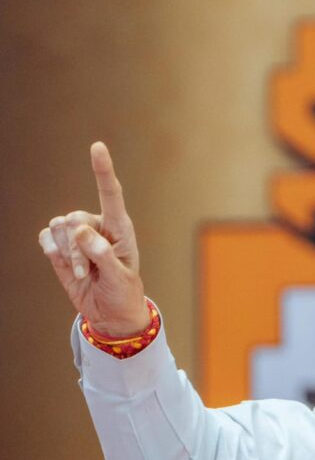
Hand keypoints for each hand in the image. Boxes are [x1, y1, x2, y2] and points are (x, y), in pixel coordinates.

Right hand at [39, 142, 149, 335]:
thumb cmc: (123, 293)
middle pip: (74, 218)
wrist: (110, 313)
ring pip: (59, 229)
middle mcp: (98, 225)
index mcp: (120, 228)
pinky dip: (52, 252)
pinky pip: (47, 237)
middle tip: (90, 273)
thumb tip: (82, 231)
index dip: (102, 170)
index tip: (97, 146)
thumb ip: (103, 255)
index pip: (111, 194)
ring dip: (67, 255)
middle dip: (78, 249)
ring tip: (84, 274)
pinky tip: (65, 265)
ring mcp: (77, 234)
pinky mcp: (61, 245)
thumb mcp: (119, 278)